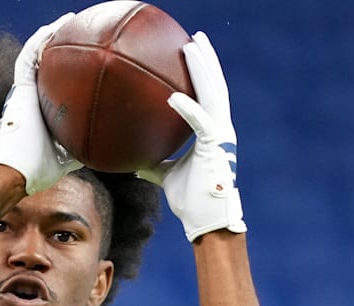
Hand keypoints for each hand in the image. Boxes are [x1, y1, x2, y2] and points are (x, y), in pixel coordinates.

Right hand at [0, 13, 81, 194]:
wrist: (16, 171)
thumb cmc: (40, 170)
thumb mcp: (74, 157)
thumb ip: (91, 148)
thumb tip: (121, 151)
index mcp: (46, 110)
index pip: (60, 84)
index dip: (73, 70)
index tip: (92, 59)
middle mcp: (35, 97)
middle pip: (50, 65)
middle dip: (66, 48)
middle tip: (86, 33)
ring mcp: (25, 92)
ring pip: (37, 55)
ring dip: (52, 36)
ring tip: (70, 20)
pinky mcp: (19, 90)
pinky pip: (27, 59)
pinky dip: (39, 41)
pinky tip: (54, 27)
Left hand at [138, 32, 245, 239]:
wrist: (206, 220)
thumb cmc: (190, 200)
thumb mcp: (166, 176)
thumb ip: (154, 163)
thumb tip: (132, 160)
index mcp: (211, 132)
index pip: (207, 95)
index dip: (201, 73)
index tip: (190, 53)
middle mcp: (220, 128)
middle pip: (215, 86)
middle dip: (206, 60)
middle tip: (195, 37)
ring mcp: (221, 136)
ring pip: (214, 94)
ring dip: (203, 70)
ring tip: (192, 47)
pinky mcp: (217, 147)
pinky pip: (200, 122)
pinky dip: (187, 108)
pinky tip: (171, 96)